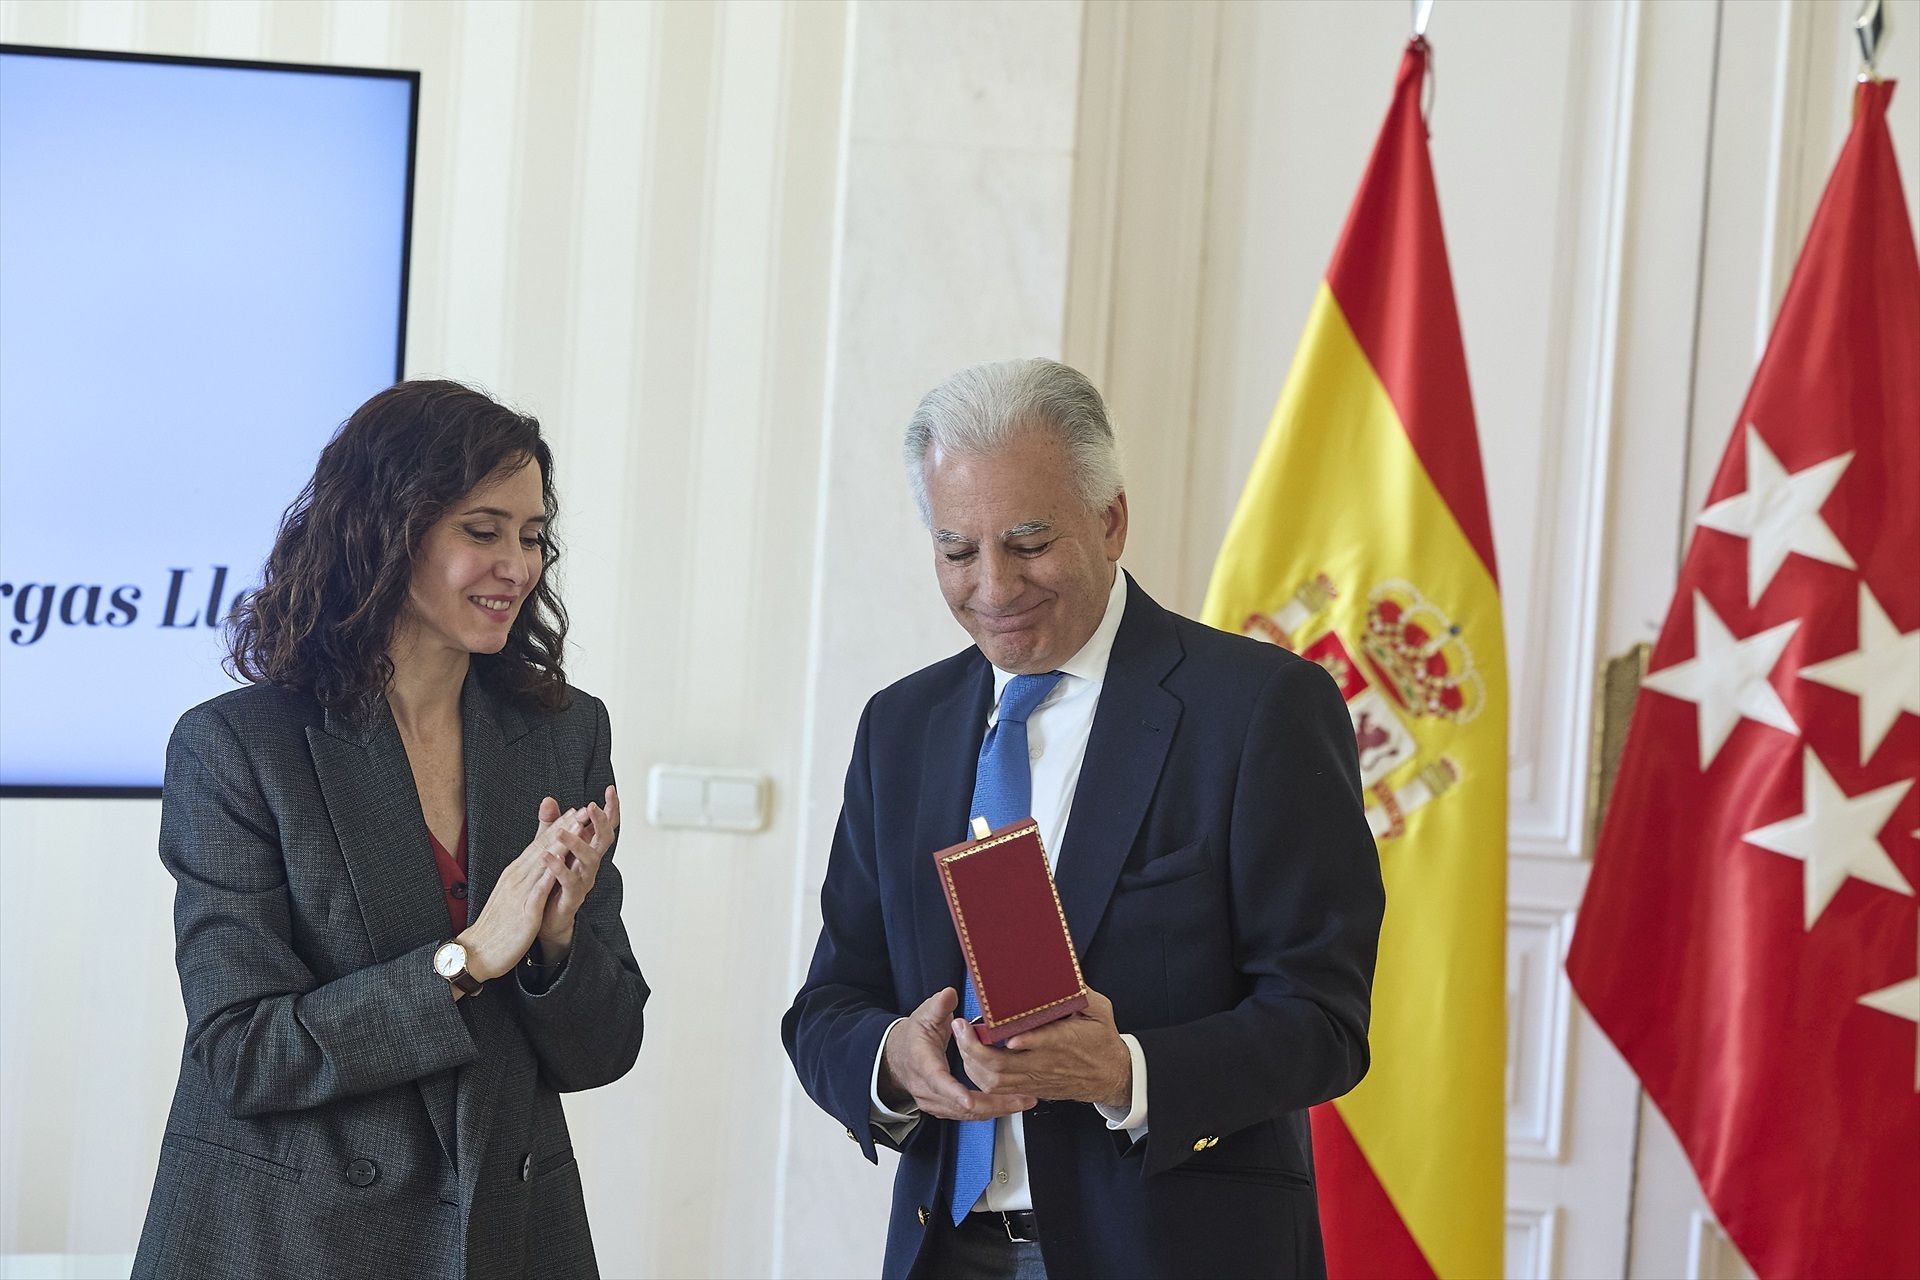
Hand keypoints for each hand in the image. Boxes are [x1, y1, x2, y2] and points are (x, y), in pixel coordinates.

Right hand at [455, 804, 576, 984]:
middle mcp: (516, 878)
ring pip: (543, 863)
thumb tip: (534, 862)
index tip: (572, 812)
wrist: (476, 951)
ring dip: (562, 843)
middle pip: (543, 848)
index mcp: (514, 873)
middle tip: (581, 810)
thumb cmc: (495, 924)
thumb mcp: (510, 893)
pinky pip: (539, 890)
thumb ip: (523, 876)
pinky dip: (551, 874)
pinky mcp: (525, 911)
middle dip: (563, 828)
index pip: (538, 845)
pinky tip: (564, 862)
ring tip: (578, 827)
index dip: (556, 827)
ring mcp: (520, 893)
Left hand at [534, 785, 618, 962]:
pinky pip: (570, 882)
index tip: (610, 789)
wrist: (546, 920)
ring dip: (577, 843)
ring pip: (590, 860)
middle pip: (604, 840)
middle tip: (591, 807)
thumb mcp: (550, 848)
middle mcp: (591, 864)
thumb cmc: (552, 883)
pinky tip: (547, 856)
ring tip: (561, 832)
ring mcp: (584, 880)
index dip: (611, 808)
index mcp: (588, 850)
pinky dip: (559, 868)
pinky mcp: (572, 897)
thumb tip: (549, 800)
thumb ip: (551, 825)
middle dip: (601, 822)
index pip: (604, 826)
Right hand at [878, 988, 1036, 1120]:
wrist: (899, 1055)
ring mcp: (934, 1102)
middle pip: (960, 1104)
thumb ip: (939, 1005)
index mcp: (922, 1063)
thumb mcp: (925, 1015)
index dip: (954, 1091)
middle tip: (1021, 1099)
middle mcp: (927, 1088)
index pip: (938, 1080)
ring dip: (996, 1109)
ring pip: (966, 1114)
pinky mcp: (942, 1108)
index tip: (969, 1098)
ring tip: (1022, 1102)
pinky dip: (989, 1111)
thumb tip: (949, 994)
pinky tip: (1008, 1105)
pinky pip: (967, 1115)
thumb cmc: (915, 1035)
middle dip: (992, 1104)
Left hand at [951, 988, 1131, 1108]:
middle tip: (962, 1027)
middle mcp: (1045, 1063)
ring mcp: (1035, 1078)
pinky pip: (998, 1089)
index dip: (1020, 1039)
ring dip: (973, 1061)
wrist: (1111, 1076)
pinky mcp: (1031, 1088)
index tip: (1001, 1031)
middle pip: (1003, 1064)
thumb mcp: (1099, 1011)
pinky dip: (980, 1076)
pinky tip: (971, 1059)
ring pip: (995, 1079)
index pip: (1040, 1041)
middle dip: (975, 1047)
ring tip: (962, 1039)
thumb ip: (1081, 993)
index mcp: (1063, 1041)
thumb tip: (1063, 973)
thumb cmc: (1102, 1042)